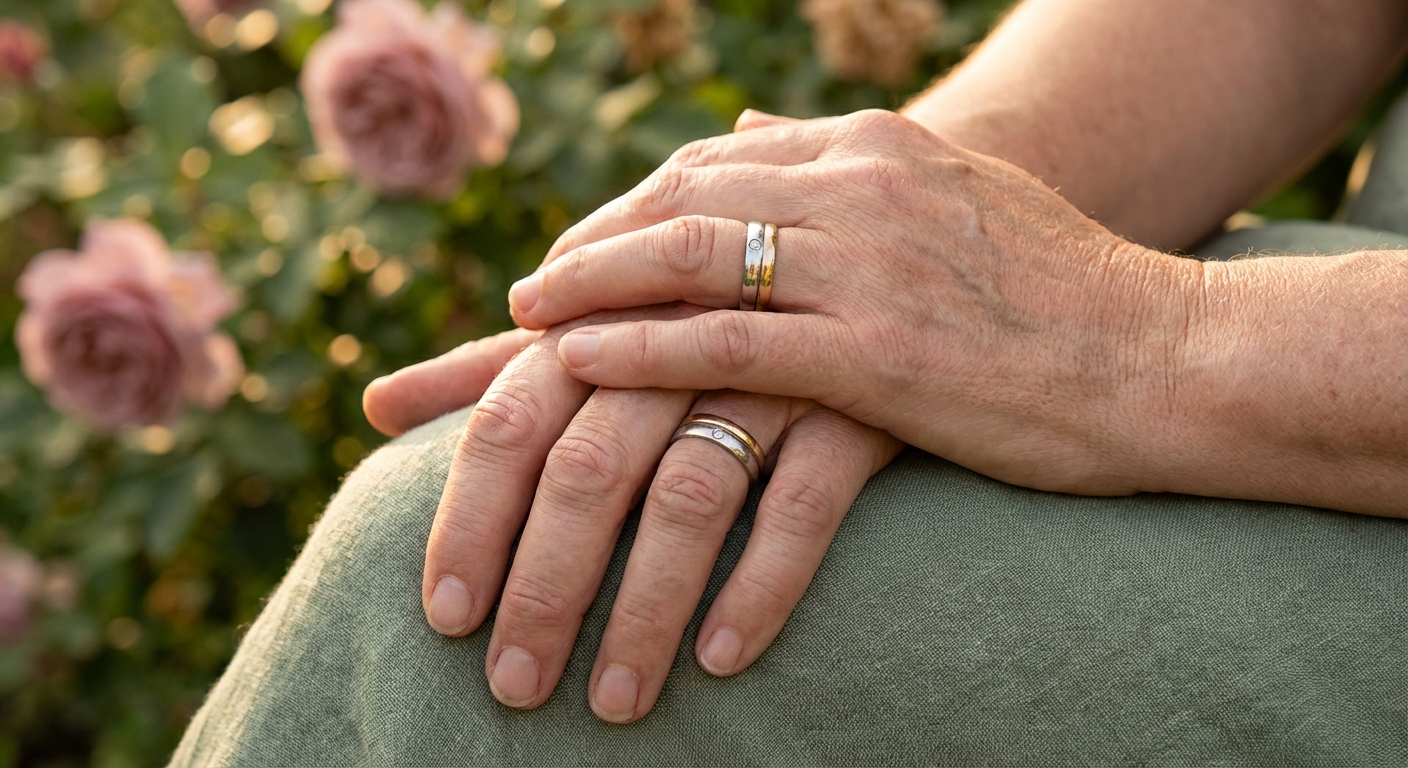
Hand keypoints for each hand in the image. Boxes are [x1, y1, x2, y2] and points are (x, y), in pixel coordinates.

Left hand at [365, 307, 900, 722]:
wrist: (867, 278)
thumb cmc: (700, 324)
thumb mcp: (597, 335)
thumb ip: (492, 371)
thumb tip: (376, 403)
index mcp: (602, 318)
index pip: (509, 420)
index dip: (470, 519)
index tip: (445, 618)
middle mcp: (675, 338)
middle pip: (589, 468)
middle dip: (546, 587)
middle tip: (514, 687)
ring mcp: (767, 372)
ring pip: (689, 495)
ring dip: (645, 608)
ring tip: (613, 704)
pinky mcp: (852, 410)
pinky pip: (801, 506)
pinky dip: (759, 583)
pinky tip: (721, 659)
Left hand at [506, 109, 1197, 495]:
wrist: (1172, 359)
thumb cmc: (1068, 297)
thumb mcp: (960, 200)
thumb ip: (855, 172)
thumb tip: (755, 130)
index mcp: (880, 147)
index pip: (719, 159)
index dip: (634, 205)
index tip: (584, 247)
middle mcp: (862, 186)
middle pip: (684, 196)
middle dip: (594, 241)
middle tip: (530, 286)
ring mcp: (866, 264)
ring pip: (687, 255)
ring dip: (592, 285)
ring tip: (524, 320)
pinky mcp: (875, 352)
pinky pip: (724, 340)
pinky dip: (639, 346)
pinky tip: (578, 362)